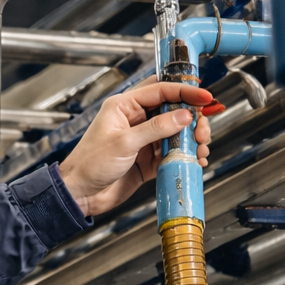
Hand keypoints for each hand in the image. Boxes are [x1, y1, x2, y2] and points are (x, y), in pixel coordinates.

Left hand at [57, 79, 219, 217]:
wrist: (80, 194)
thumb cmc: (89, 165)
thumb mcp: (124, 143)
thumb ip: (156, 128)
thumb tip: (183, 115)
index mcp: (124, 106)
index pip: (160, 90)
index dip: (185, 91)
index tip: (204, 96)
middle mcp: (135, 120)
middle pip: (173, 109)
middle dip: (192, 118)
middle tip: (201, 130)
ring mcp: (143, 139)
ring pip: (176, 131)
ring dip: (192, 138)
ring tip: (201, 147)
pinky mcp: (148, 159)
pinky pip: (173, 152)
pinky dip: (187, 155)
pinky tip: (195, 159)